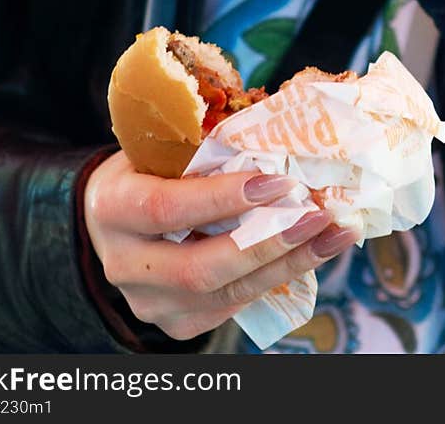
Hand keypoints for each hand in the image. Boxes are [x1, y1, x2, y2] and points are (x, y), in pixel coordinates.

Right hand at [83, 150, 357, 340]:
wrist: (116, 218)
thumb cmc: (149, 167)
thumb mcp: (161, 146)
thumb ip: (204, 142)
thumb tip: (275, 121)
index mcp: (112, 206)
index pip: (165, 207)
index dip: (222, 197)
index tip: (277, 180)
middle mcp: (123, 263)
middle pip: (199, 268)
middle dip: (266, 242)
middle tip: (317, 214)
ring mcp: (148, 302)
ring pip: (223, 294)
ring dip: (286, 264)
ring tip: (332, 234)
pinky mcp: (176, 323)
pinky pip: (232, 307)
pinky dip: (276, 279)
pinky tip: (311, 253)